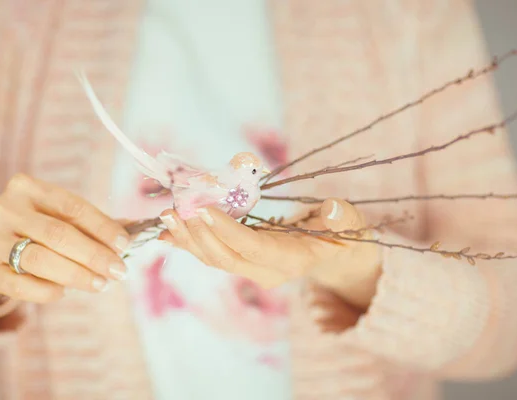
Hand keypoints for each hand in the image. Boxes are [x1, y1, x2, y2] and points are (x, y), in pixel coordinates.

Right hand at [0, 174, 130, 315]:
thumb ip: (94, 224)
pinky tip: (65, 292)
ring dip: (76, 275)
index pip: (71, 206)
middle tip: (119, 271)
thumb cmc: (38, 228)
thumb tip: (135, 232)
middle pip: (57, 234)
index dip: (102, 227)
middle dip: (94, 255)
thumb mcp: (61, 216)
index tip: (125, 244)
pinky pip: (19, 285)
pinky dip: (46, 291)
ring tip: (101, 283)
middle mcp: (4, 209)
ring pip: (38, 259)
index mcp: (26, 187)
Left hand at [158, 198, 381, 308]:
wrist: (332, 254)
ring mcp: (251, 270)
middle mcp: (267, 271)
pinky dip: (188, 243)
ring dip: (187, 239)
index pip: (253, 248)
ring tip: (167, 216)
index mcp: (291, 259)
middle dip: (198, 235)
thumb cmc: (341, 233)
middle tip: (177, 209)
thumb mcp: (350, 222)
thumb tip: (331, 209)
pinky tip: (166, 232)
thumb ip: (343, 217)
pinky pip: (210, 255)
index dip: (227, 231)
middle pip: (225, 258)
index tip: (204, 209)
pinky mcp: (241, 263)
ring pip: (213, 259)